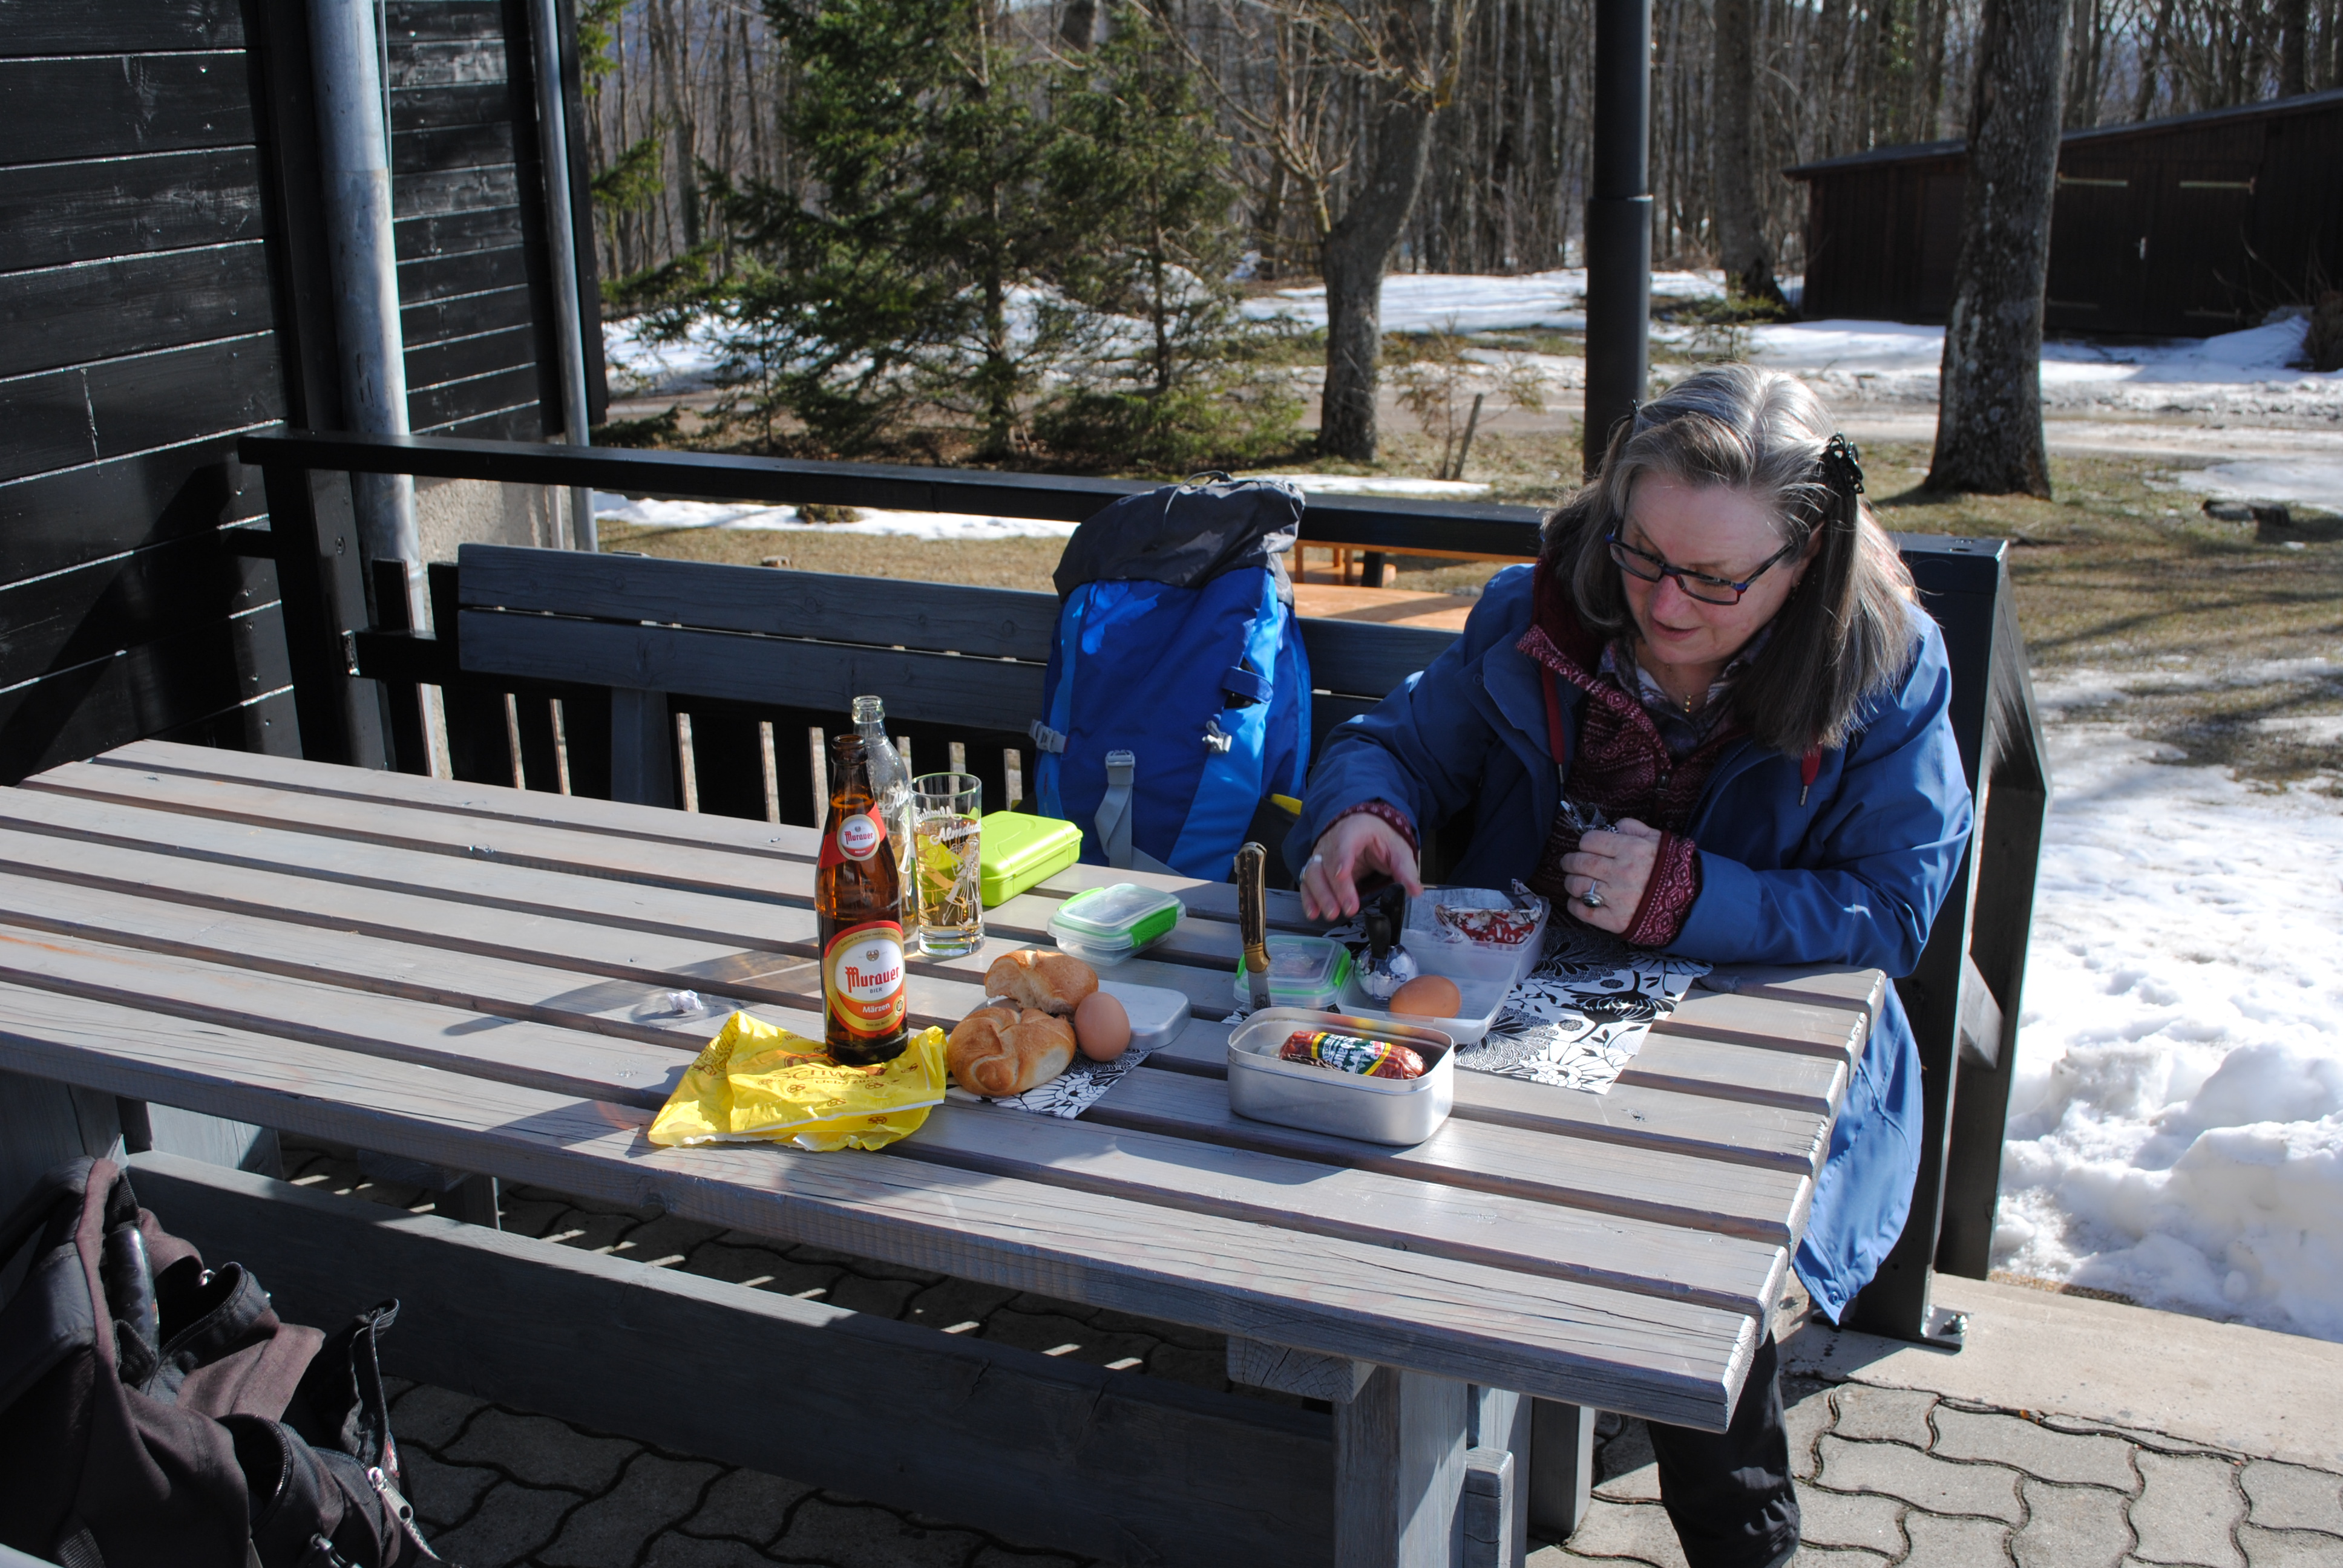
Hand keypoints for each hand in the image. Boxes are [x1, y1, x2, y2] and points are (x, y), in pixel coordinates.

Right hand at [1299, 811, 1423, 920]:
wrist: (1365, 827)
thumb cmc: (1380, 836)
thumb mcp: (1397, 848)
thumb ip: (1404, 870)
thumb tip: (1414, 891)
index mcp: (1354, 829)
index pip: (1344, 842)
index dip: (1342, 858)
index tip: (1343, 875)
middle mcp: (1331, 841)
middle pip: (1327, 863)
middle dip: (1334, 889)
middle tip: (1347, 909)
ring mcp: (1321, 855)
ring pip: (1313, 873)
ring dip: (1320, 896)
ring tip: (1331, 914)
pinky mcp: (1317, 868)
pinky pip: (1307, 882)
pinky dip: (1308, 898)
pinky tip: (1313, 913)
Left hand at [1558, 818, 1661, 934]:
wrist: (1690, 902)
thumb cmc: (1671, 870)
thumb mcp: (1657, 840)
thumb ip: (1633, 828)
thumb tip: (1613, 827)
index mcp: (1631, 850)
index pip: (1590, 840)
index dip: (1585, 843)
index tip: (1585, 847)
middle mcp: (1621, 872)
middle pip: (1580, 862)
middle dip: (1569, 861)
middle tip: (1569, 863)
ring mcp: (1617, 897)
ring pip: (1577, 885)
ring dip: (1570, 881)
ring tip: (1574, 880)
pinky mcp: (1615, 920)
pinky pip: (1583, 911)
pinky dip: (1574, 905)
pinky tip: (1578, 900)